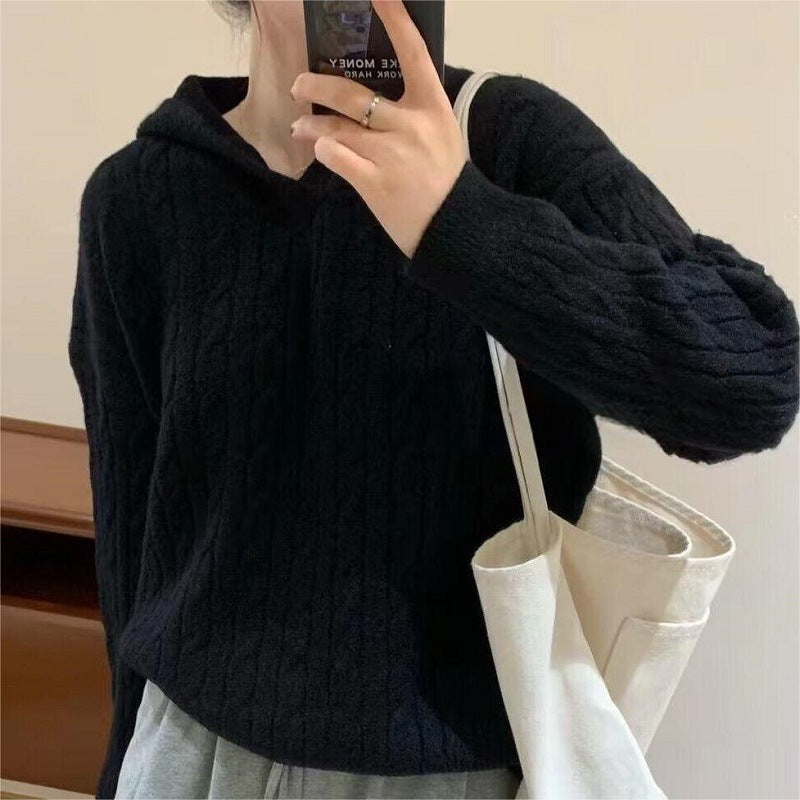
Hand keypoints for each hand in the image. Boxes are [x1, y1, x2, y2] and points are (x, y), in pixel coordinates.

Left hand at [289, 0, 466, 258]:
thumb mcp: (442, 133)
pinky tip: (319, 151)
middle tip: (298, 85)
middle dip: (315, 86)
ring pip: (336, 129)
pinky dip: (323, 151)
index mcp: (432, 107)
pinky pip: (336, 157)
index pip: (412, 53)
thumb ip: (413, 108)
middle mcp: (410, 126)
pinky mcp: (375, 184)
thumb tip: (376, 91)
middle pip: (351, 95)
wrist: (455, 226)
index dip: (394, 18)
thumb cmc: (446, 179)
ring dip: (311, 125)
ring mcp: (391, 155)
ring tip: (300, 127)